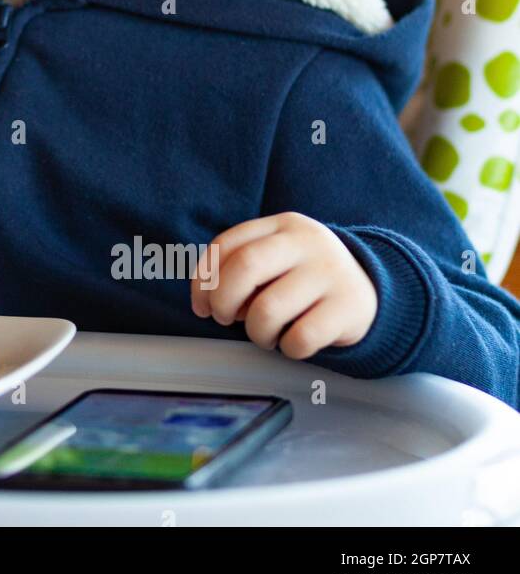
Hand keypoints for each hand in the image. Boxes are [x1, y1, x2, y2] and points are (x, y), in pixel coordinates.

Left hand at [190, 211, 376, 358]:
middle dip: (223, 301)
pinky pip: (300, 338)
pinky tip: (293, 341)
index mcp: (281, 225)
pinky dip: (287, 348)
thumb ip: (241, 267)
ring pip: (268, 310)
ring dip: (256, 332)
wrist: (370, 290)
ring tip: (266, 333)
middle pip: (245, 267)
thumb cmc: (304, 278)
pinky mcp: (348, 308)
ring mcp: (330, 273)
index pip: (226, 244)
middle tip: (225, 319)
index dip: (204, 279)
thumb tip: (206, 301)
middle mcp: (307, 243)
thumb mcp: (276, 258)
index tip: (202, 306)